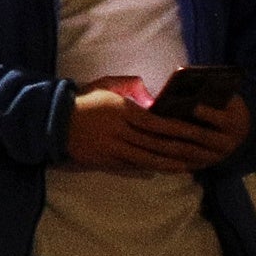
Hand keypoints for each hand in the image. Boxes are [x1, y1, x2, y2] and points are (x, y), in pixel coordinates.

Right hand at [64, 86, 242, 175]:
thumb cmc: (83, 101)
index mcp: (122, 111)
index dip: (179, 129)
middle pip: (156, 144)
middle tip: (202, 153)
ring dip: (170, 163)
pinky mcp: (105, 161)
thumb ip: (129, 86)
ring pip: (147, 159)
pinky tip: (165, 169)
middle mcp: (120, 132)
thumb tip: (151, 94)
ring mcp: (112, 149)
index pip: (157, 123)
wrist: (52, 121)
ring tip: (189, 165)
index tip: (198, 132)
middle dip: (181, 149)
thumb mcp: (105, 86)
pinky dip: (151, 168)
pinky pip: (133, 166)